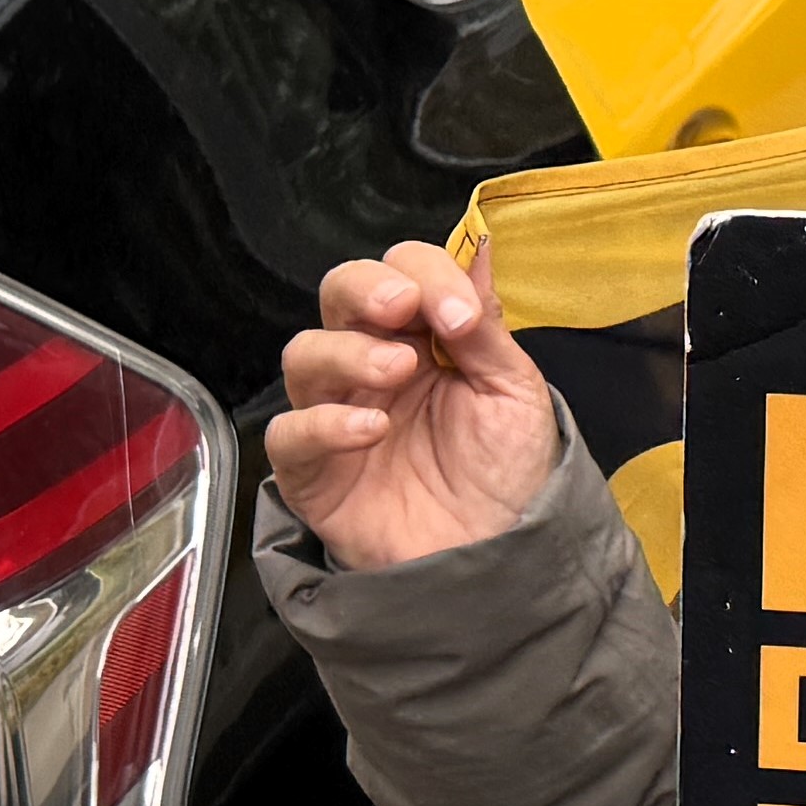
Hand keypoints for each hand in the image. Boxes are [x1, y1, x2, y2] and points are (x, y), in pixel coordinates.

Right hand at [267, 238, 571, 568]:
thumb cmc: (509, 474)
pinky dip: (324, 424)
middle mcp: (373, 365)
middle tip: (402, 309)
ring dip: (348, 352)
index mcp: (424, 336)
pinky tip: (372, 429)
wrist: (502, 560)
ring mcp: (338, 415)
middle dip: (366, 288)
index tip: (461, 315)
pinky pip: (290, 434)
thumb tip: (478, 245)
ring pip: (304, 355)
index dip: (426, 277)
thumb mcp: (515, 392)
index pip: (403, 271)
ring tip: (398, 374)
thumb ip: (486, 325)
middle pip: (338, 294)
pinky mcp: (313, 473)